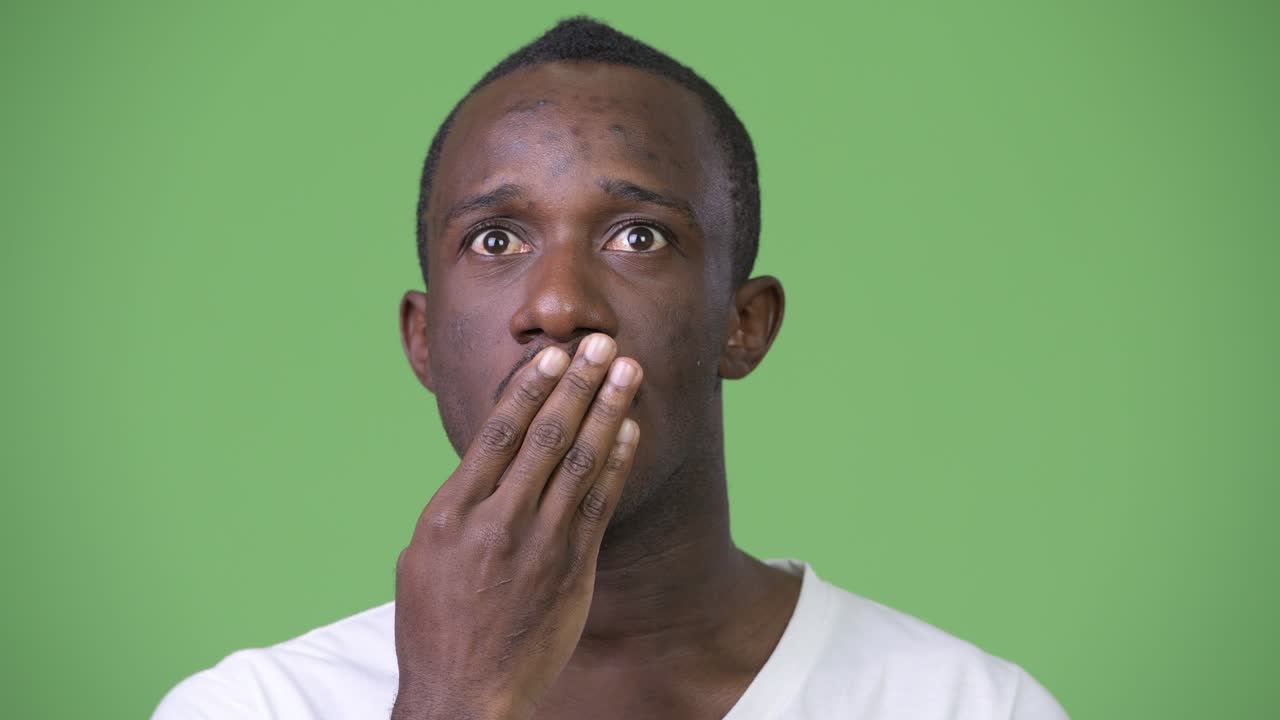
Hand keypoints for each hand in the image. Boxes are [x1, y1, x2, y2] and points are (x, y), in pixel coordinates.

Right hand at [391, 333, 641, 719]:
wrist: (464, 694)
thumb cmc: (434, 623)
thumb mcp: (422, 553)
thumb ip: (457, 502)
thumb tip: (487, 457)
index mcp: (451, 512)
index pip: (497, 433)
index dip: (530, 388)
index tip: (553, 355)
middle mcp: (498, 522)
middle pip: (547, 436)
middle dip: (579, 384)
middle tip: (603, 344)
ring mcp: (540, 545)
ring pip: (581, 462)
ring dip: (608, 410)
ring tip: (628, 372)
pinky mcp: (573, 569)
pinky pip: (601, 504)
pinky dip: (617, 463)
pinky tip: (630, 432)